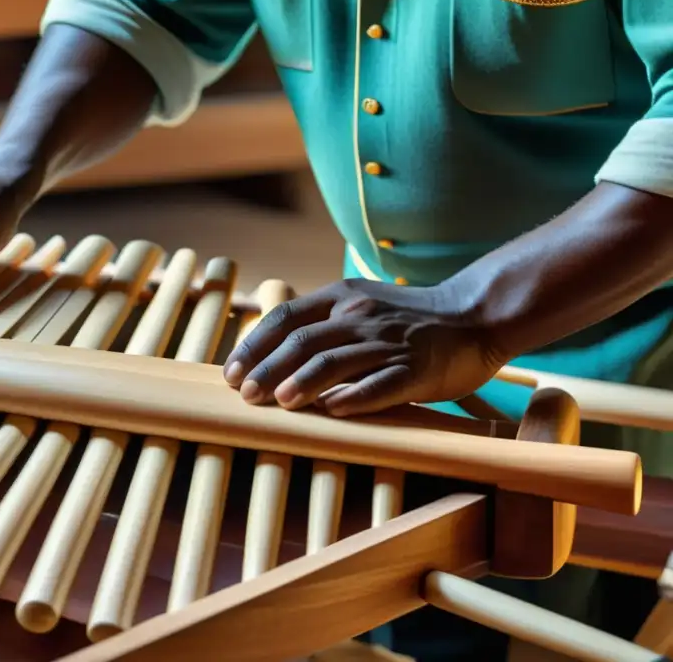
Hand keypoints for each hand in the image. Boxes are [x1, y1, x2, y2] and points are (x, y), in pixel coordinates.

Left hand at [222, 279, 504, 416]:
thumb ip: (323, 326)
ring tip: (278, 402)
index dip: (254, 345)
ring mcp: (388, 342)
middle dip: (268, 369)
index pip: (285, 318)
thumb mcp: (359, 306)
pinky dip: (354, 398)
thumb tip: (272, 359)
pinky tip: (331, 410)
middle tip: (245, 394)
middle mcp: (360, 315)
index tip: (232, 372)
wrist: (474, 315)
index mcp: (341, 296)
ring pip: (335, 361)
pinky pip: (380, 384)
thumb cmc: (408, 319)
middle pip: (302, 342)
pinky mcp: (416, 369)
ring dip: (301, 383)